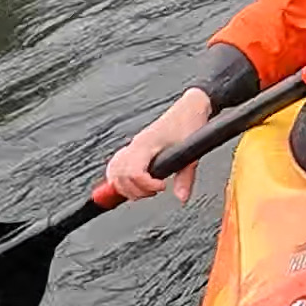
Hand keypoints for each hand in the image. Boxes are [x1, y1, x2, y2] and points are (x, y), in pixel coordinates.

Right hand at [106, 87, 213, 203]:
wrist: (189, 108)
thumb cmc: (189, 124)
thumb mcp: (192, 153)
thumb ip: (185, 178)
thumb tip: (181, 198)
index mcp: (146, 144)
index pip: (133, 172)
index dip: (145, 185)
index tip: (162, 186)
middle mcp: (134, 145)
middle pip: (119, 176)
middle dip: (135, 190)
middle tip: (154, 191)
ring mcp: (132, 146)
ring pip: (113, 171)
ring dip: (125, 186)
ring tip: (144, 189)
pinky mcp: (133, 147)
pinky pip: (116, 165)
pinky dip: (119, 177)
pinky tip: (132, 183)